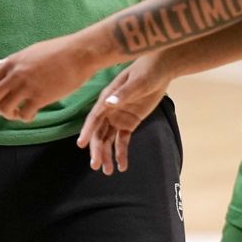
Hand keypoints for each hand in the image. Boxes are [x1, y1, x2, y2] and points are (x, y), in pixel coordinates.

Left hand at [0, 34, 99, 122]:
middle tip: (5, 110)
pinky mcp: (41, 97)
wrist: (78, 53)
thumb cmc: (57, 51)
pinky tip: (33, 114)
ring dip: (10, 115)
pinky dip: (26, 118)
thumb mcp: (30, 52)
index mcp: (12, 62)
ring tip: (19, 113)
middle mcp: (16, 75)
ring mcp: (27, 86)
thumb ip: (12, 61)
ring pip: (5, 108)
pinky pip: (24, 114)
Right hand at [77, 54, 169, 174]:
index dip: (87, 131)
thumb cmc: (146, 71)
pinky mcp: (129, 123)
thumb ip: (123, 93)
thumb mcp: (137, 82)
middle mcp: (109, 110)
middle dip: (97, 149)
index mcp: (107, 98)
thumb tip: (109, 103)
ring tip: (108, 171)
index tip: (81, 144)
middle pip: (99, 132)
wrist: (160, 69)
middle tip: (96, 166)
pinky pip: (122, 140)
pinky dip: (121, 153)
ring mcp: (118, 117)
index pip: (94, 117)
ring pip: (108, 139)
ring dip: (107, 155)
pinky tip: (122, 166)